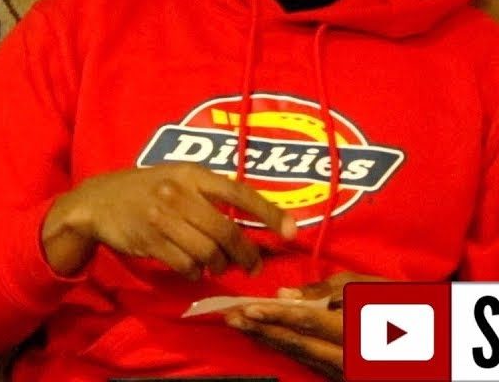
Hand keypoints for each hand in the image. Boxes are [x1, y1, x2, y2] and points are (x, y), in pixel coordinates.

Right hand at [41, 162, 296, 277]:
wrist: (98, 201)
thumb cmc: (145, 189)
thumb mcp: (177, 178)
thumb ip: (208, 194)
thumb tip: (250, 220)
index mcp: (191, 174)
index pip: (238, 192)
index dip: (267, 212)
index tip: (290, 231)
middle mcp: (179, 193)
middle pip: (226, 231)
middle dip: (246, 254)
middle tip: (252, 265)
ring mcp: (163, 217)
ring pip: (208, 252)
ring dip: (219, 264)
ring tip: (217, 264)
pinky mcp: (150, 240)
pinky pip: (186, 265)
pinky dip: (195, 271)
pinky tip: (191, 266)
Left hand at [224, 272, 388, 380]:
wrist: (428, 341)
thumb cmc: (396, 303)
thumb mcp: (363, 287)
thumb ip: (324, 291)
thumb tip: (285, 294)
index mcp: (355, 330)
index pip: (306, 322)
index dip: (275, 315)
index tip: (247, 308)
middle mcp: (348, 358)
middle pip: (297, 343)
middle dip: (261, 329)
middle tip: (231, 317)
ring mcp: (345, 372)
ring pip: (300, 355)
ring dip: (268, 339)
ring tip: (240, 324)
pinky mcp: (342, 376)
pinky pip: (310, 362)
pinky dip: (286, 348)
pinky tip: (267, 337)